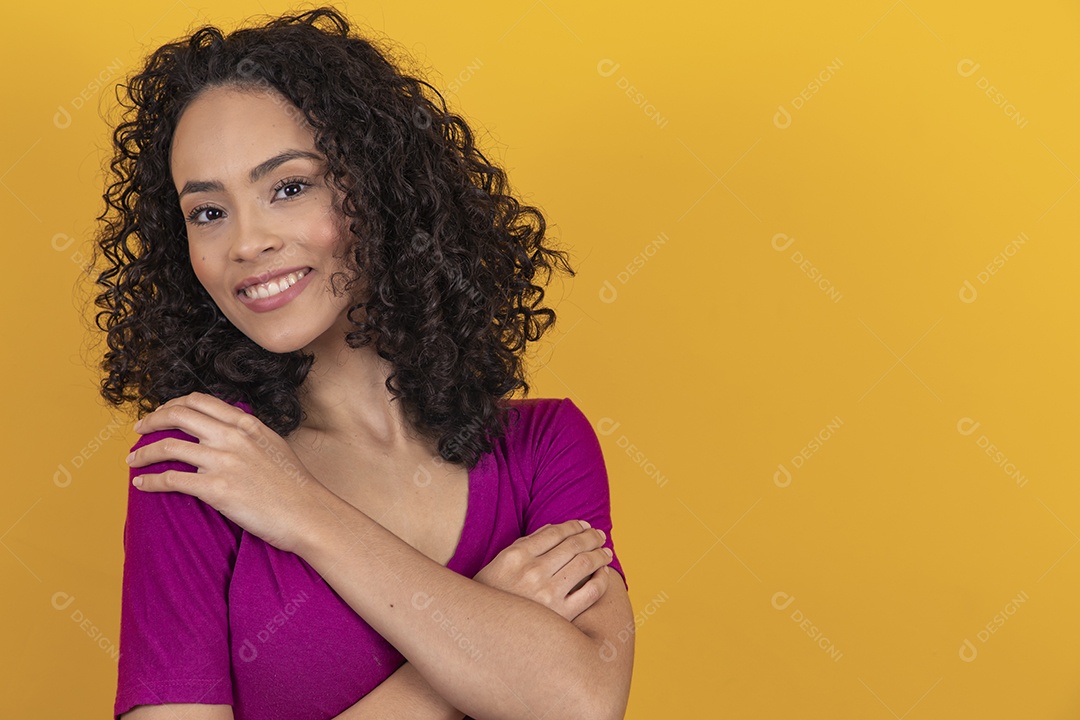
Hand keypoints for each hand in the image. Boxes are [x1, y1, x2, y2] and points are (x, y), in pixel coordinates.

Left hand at [127, 391, 324, 553]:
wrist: (307, 513)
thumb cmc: (294, 485)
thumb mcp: (273, 445)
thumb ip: (248, 433)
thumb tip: (226, 429)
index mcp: (246, 424)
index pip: (199, 401)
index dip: (173, 404)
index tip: (161, 413)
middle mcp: (232, 437)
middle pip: (177, 416)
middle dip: (151, 420)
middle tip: (139, 430)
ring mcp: (223, 462)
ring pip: (168, 447)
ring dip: (143, 452)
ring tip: (133, 459)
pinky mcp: (216, 489)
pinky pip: (171, 480)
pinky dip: (149, 481)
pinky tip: (141, 484)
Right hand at [472, 519, 612, 621]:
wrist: (483, 636)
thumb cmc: (491, 598)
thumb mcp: (498, 564)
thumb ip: (524, 544)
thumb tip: (553, 528)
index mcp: (515, 556)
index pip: (554, 532)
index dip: (574, 526)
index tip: (584, 526)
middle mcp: (533, 572)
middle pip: (573, 545)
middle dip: (591, 537)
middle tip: (599, 536)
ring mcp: (548, 594)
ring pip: (585, 564)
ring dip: (599, 555)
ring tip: (605, 553)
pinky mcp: (561, 616)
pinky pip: (591, 592)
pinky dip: (601, 580)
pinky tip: (603, 574)